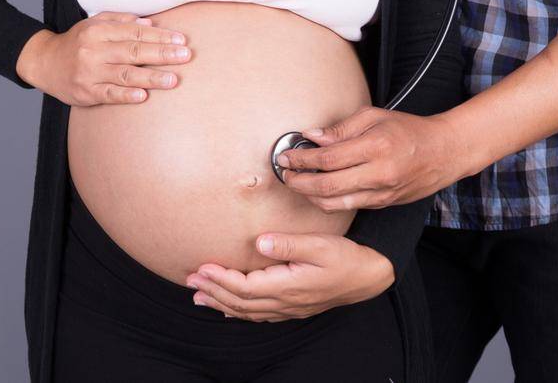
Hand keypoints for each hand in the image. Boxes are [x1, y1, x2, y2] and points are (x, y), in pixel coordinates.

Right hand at [16, 13, 191, 105]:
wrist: (44, 62)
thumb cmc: (76, 42)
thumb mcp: (94, 24)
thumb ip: (121, 21)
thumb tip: (149, 24)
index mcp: (99, 30)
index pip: (135, 32)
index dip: (159, 36)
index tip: (180, 40)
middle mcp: (94, 50)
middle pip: (134, 51)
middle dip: (162, 54)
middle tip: (185, 56)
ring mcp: (90, 72)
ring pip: (125, 74)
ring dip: (151, 77)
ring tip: (173, 79)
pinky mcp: (86, 92)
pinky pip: (109, 94)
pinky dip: (126, 95)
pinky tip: (143, 96)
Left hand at [185, 233, 394, 320]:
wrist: (368, 276)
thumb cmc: (345, 257)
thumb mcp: (320, 245)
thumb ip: (289, 244)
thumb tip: (260, 243)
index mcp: (288, 286)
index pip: (245, 287)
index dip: (220, 279)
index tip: (201, 267)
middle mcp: (285, 302)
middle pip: (240, 301)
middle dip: (213, 291)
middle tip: (189, 281)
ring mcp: (288, 308)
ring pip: (247, 311)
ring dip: (221, 303)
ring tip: (199, 296)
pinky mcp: (292, 307)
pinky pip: (259, 314)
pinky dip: (239, 312)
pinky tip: (228, 310)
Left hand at [275, 107, 467, 210]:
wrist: (444, 152)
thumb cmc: (408, 129)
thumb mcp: (374, 117)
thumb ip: (341, 128)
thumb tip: (311, 136)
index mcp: (375, 147)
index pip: (328, 158)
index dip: (301, 159)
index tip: (285, 156)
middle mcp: (378, 174)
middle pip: (326, 186)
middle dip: (298, 182)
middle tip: (284, 174)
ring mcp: (381, 193)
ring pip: (335, 203)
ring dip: (309, 196)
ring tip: (296, 183)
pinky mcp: (383, 203)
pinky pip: (348, 206)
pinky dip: (328, 200)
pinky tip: (317, 190)